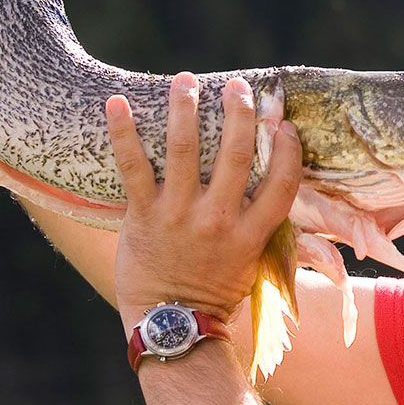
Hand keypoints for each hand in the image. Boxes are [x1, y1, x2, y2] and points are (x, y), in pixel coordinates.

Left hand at [108, 72, 302, 323]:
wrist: (171, 324)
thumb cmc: (217, 291)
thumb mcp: (254, 263)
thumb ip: (266, 225)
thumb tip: (282, 187)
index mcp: (251, 234)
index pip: (281, 184)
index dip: (288, 150)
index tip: (285, 123)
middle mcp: (218, 221)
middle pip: (237, 156)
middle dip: (240, 114)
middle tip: (238, 86)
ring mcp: (179, 216)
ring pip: (185, 150)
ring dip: (186, 109)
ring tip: (185, 80)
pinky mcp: (143, 216)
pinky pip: (132, 166)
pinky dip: (123, 132)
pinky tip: (116, 102)